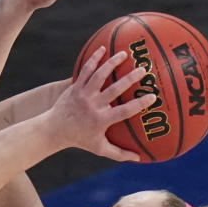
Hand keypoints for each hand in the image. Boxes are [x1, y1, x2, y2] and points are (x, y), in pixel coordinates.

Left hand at [48, 47, 153, 161]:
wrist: (55, 130)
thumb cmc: (80, 140)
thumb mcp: (99, 148)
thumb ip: (119, 153)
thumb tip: (138, 158)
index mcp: (101, 120)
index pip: (124, 111)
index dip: (139, 104)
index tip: (153, 97)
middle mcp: (93, 105)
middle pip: (114, 89)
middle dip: (130, 78)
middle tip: (143, 69)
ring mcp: (83, 94)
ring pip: (99, 75)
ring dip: (112, 63)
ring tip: (124, 54)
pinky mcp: (75, 86)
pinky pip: (86, 70)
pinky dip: (93, 58)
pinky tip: (103, 48)